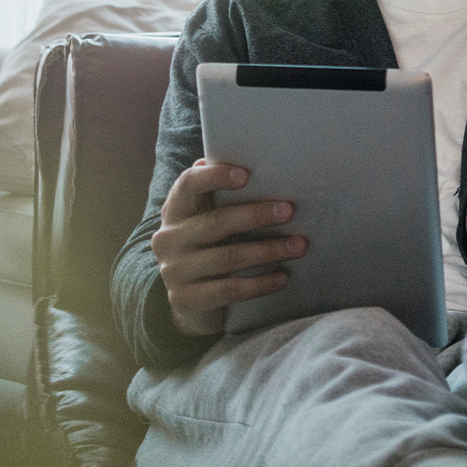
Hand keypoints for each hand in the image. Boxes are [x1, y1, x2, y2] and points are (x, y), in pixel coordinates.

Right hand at [151, 159, 307, 335]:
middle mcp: (168, 239)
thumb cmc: (205, 249)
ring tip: (298, 246)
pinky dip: (260, 283)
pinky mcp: (186, 299)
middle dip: (256, 216)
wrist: (189, 302)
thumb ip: (216, 194)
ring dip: (268, 251)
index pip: (187, 185)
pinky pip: (230, 290)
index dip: (214, 177)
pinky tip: (282, 278)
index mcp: (174, 211)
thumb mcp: (205, 219)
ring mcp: (174, 271)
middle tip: (289, 211)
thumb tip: (237, 164)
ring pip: (228, 258)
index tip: (246, 175)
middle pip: (216, 223)